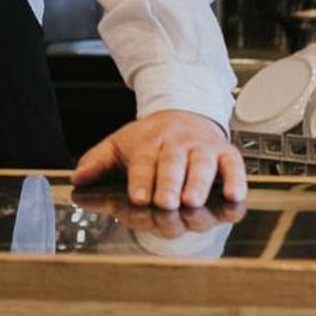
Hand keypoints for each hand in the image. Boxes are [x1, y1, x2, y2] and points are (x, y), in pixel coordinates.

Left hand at [70, 109, 246, 210]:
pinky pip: (235, 167)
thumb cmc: (150, 139)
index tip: (137, 197)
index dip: (141, 180)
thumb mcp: (120, 145)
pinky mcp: (227, 155)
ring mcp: (204, 149)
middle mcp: (179, 145)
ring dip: (198, 184)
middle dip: (169, 184)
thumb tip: (77, 179)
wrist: (184, 113)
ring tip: (192, 201)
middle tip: (165, 202)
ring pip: (204, 166)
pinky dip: (238, 181)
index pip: (144, 162)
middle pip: (173, 165)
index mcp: (150, 142)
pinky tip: (235, 197)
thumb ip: (98, 162)